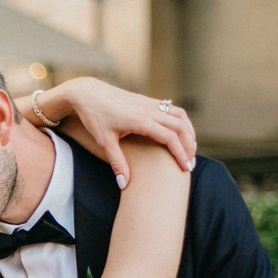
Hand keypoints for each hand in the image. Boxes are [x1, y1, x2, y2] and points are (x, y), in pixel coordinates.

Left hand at [21, 78, 196, 188]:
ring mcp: (149, 103)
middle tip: (191, 163)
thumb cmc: (93, 117)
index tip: (186, 169)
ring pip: (179, 115)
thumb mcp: (104, 142)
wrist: (86, 92)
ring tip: (190, 149)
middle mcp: (149, 109)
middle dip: (189, 145)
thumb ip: (117, 163)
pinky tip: (179, 134)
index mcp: (140, 120)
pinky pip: (171, 109)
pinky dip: (180, 121)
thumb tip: (124, 185)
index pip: (169, 138)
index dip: (180, 154)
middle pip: (180, 126)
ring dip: (188, 131)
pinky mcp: (147, 100)